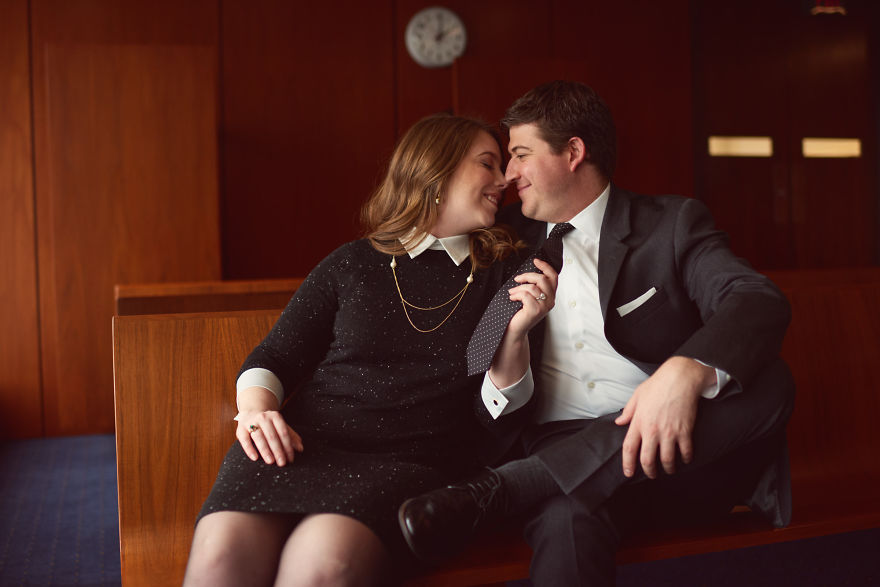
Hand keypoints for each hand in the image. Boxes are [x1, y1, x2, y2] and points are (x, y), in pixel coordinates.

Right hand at [236, 410, 303, 466]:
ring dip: (265, 450)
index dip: (288, 447)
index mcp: (275, 416)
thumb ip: (291, 436)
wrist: (252, 411)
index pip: (284, 433)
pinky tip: (255, 458)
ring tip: (271, 461)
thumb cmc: (269, 422)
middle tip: (282, 463)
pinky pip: (244, 440)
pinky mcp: (240, 429)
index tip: (290, 459)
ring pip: (259, 437)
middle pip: (272, 436)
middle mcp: (263, 418)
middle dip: (278, 451)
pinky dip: (249, 449)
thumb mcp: (281, 426)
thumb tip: (300, 449)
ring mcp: (251, 422)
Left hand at [505, 258, 558, 338]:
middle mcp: (550, 301)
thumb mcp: (530, 297)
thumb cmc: (520, 312)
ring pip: (533, 287)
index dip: (545, 266)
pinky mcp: (535, 311)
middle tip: (517, 279)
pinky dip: (516, 295)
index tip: (535, 260)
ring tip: (512, 292)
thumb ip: (534, 286)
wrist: (515, 329)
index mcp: (551, 296)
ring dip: (519, 287)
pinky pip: (525, 295)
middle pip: (543, 279)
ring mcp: (544, 307)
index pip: (553, 277)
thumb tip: (528, 272)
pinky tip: (512, 299)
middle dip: (528, 276)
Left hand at [615, 356, 714, 478]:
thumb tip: (619, 422)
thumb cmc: (657, 385)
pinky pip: (685, 451)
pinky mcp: (684, 431)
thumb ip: (628, 411)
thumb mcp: (637, 396)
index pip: (629, 448)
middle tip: (652, 474)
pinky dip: (686, 458)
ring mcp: (669, 432)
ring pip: (667, 460)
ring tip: (669, 470)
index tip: (628, 473)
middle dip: (649, 471)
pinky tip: (685, 459)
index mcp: (639, 422)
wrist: (680, 378)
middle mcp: (652, 430)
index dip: (628, 464)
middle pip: (648, 459)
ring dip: (668, 468)